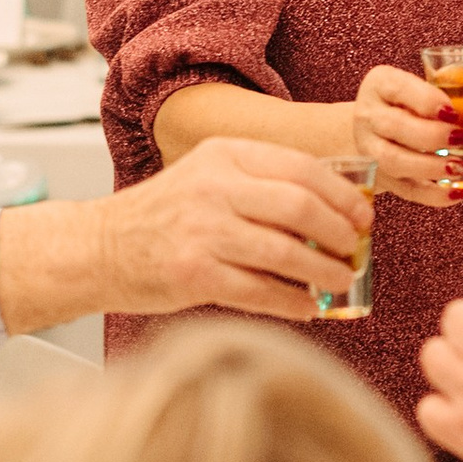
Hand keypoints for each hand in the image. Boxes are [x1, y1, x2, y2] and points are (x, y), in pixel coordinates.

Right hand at [101, 136, 373, 323]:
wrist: (100, 247)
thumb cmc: (163, 217)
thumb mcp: (209, 177)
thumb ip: (262, 184)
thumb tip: (336, 211)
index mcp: (224, 155)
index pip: (302, 168)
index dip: (343, 195)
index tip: (363, 216)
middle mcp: (214, 187)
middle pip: (301, 206)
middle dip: (341, 233)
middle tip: (355, 250)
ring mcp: (202, 231)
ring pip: (286, 252)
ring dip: (324, 272)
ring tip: (340, 281)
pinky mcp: (193, 275)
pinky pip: (260, 291)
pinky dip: (293, 302)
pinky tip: (308, 306)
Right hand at [351, 61, 458, 206]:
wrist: (369, 128)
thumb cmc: (405, 105)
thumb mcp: (425, 91)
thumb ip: (460, 101)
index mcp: (381, 84)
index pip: (398, 88)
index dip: (427, 101)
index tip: (453, 111)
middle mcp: (369, 115)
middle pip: (395, 126)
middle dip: (433, 135)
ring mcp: (369, 149)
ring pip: (394, 161)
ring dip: (430, 166)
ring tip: (459, 168)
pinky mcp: (380, 177)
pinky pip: (405, 190)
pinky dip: (433, 195)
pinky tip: (458, 192)